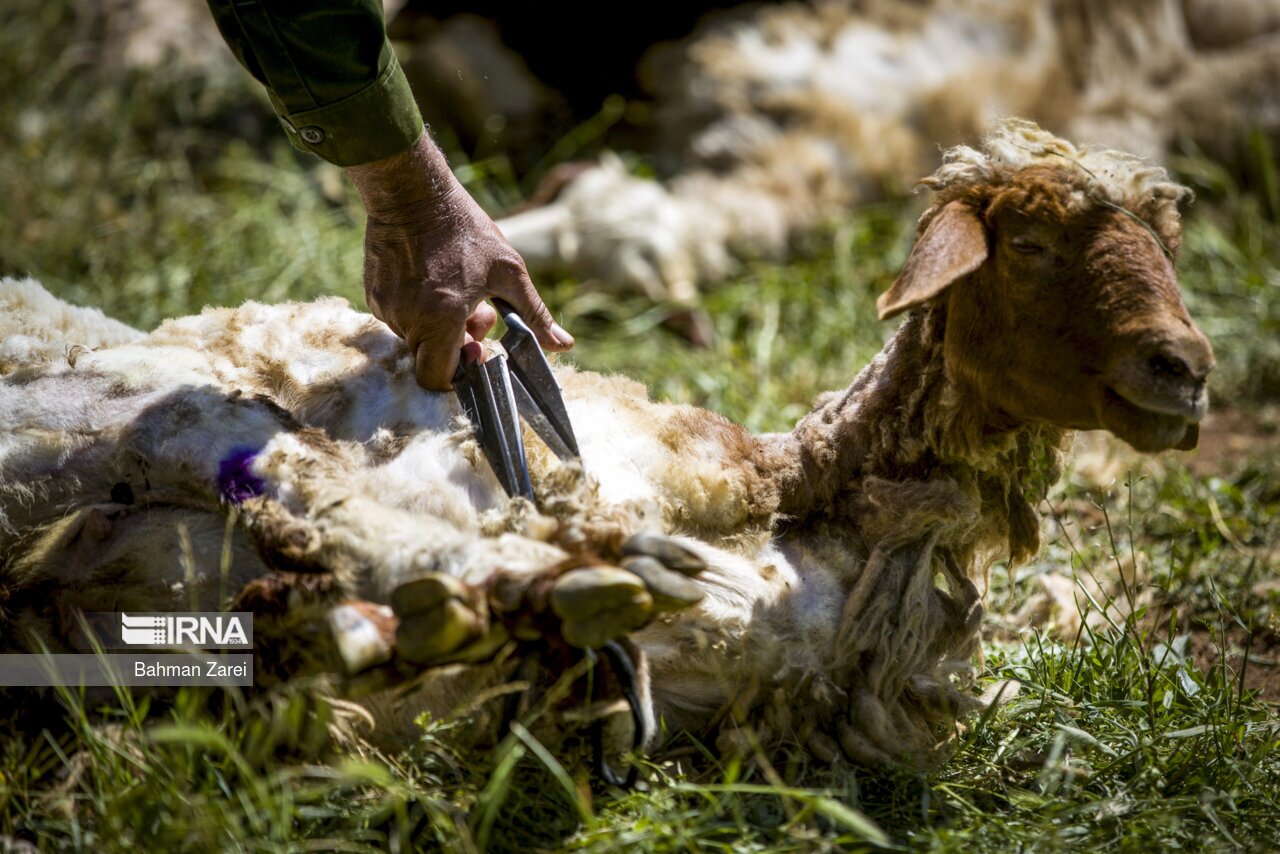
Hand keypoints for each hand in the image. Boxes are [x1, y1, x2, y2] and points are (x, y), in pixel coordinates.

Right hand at [345, 132, 572, 389]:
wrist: (412, 193)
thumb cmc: (465, 230)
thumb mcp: (509, 271)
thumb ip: (535, 315)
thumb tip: (564, 346)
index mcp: (442, 318)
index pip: (437, 378)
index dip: (458, 376)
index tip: (476, 352)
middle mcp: (409, 319)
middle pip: (430, 360)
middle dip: (456, 346)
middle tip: (475, 314)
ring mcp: (387, 308)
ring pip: (415, 339)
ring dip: (439, 327)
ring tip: (456, 290)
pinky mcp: (374, 296)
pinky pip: (399, 320)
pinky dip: (418, 312)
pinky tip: (432, 283)